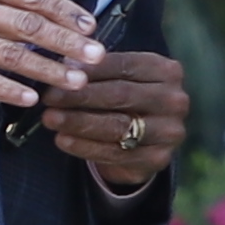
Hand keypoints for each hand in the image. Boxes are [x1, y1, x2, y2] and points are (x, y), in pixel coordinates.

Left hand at [55, 47, 191, 188]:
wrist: (146, 140)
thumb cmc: (126, 99)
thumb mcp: (119, 77)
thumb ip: (97, 70)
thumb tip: (65, 65)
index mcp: (167, 71)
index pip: (124, 65)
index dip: (89, 70)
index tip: (58, 72)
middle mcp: (174, 100)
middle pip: (121, 95)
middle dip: (80, 97)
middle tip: (49, 98)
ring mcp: (170, 131)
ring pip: (117, 126)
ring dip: (79, 122)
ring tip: (50, 119)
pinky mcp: (158, 158)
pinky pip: (115, 153)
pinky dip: (85, 147)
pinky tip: (62, 140)